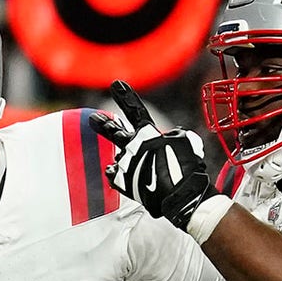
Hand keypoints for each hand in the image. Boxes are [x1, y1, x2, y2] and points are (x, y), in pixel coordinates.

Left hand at [88, 80, 219, 228]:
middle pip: (115, 132)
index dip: (126, 97)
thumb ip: (174, 136)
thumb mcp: (187, 143)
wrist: (182, 196)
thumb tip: (168, 136)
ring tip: (143, 170)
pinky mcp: (121, 181)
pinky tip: (125, 176)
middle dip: (104, 124)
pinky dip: (119, 175)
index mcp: (148, 134)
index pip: (135, 111)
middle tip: (93, 118)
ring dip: (129, 162)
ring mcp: (125, 164)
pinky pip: (114, 174)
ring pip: (121, 158)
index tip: (116, 85)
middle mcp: (133, 147)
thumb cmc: (188, 168)